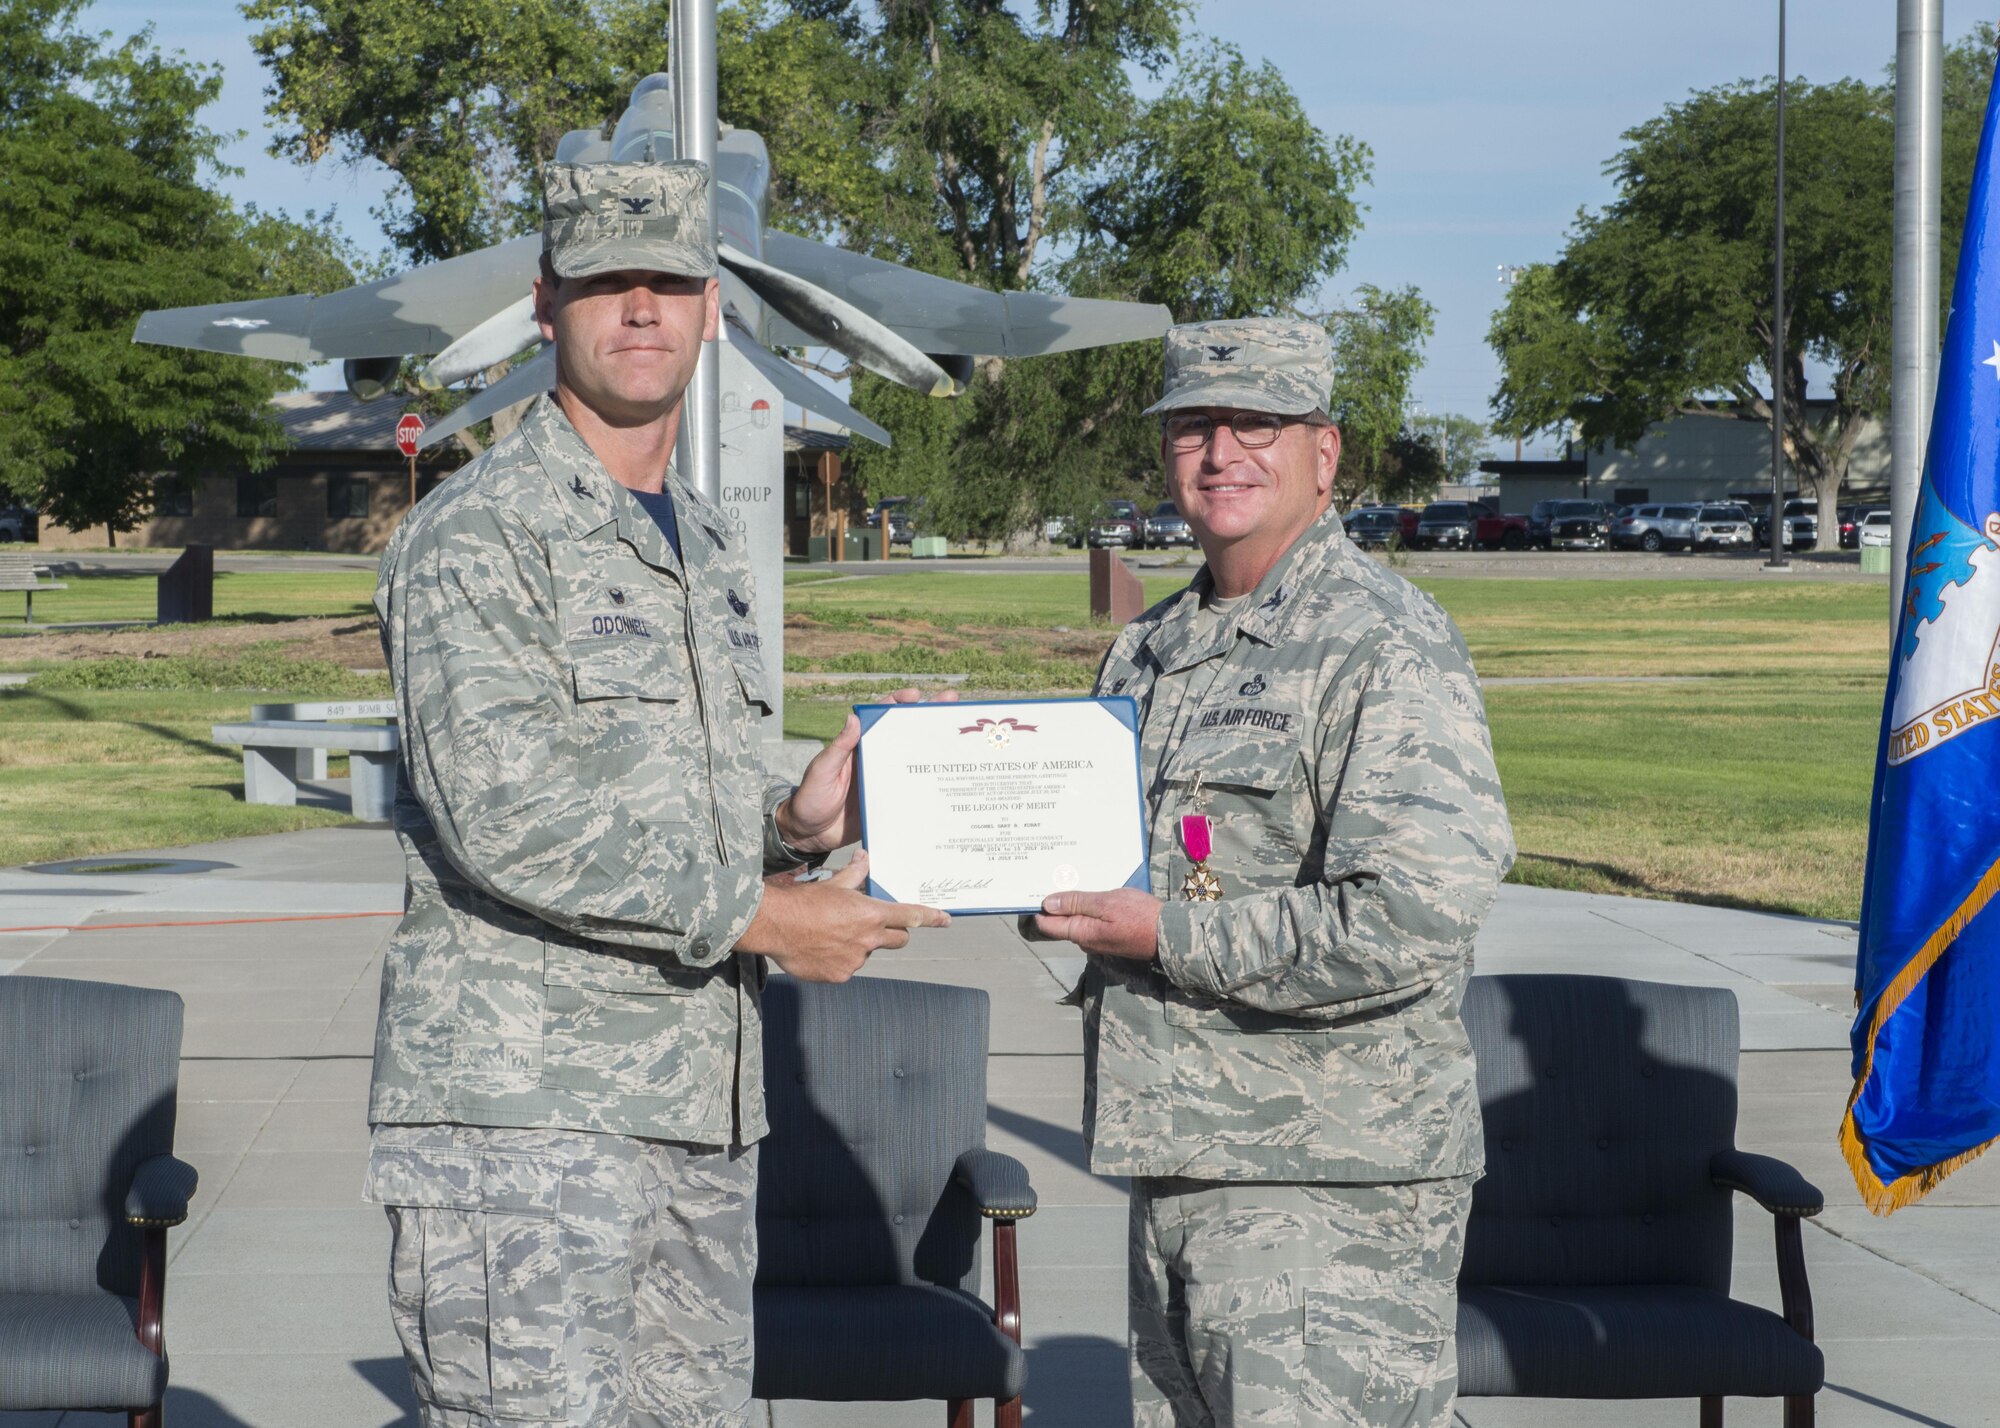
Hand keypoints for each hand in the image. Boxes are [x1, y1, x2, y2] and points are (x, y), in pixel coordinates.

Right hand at [737, 850, 950, 981]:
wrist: (775, 926)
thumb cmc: (804, 902)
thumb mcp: (833, 884)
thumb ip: (854, 875)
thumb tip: (865, 859)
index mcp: (871, 914)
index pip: (911, 915)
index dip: (931, 917)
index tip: (946, 919)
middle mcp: (869, 939)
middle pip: (899, 939)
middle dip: (893, 932)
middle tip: (872, 925)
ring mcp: (855, 960)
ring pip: (869, 952)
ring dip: (860, 945)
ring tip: (831, 934)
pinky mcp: (840, 976)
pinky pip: (848, 968)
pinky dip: (840, 959)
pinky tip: (821, 948)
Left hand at [775, 687, 958, 855]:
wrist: (810, 834)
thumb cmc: (811, 798)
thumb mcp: (822, 770)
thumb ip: (839, 747)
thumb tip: (853, 718)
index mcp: (857, 746)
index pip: (878, 717)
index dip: (897, 703)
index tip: (916, 696)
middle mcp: (874, 758)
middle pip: (903, 733)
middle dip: (927, 715)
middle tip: (951, 701)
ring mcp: (883, 779)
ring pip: (912, 758)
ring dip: (934, 746)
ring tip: (959, 736)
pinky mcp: (889, 801)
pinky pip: (911, 789)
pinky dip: (929, 782)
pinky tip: (949, 779)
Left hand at [1033, 888, 1161, 959]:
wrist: (1169, 933)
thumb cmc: (1140, 916)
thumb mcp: (1106, 903)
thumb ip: (1076, 903)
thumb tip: (1047, 904)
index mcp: (1080, 933)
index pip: (1046, 924)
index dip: (1039, 907)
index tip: (1036, 886)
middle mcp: (1085, 941)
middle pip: (1061, 921)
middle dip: (1057, 901)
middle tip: (1057, 875)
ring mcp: (1097, 940)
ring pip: (1077, 919)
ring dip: (1075, 903)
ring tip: (1076, 878)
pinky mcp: (1108, 936)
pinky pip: (1091, 921)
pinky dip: (1089, 907)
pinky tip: (1095, 892)